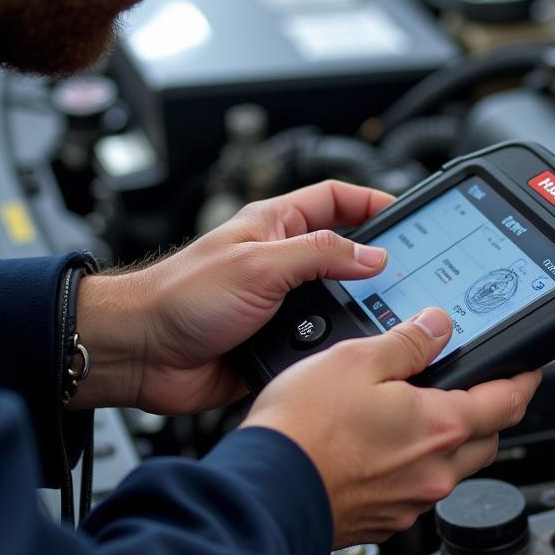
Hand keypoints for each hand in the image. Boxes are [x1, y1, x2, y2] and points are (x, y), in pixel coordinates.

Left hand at [71, 180, 394, 411]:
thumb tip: (372, 256)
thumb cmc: (180, 296)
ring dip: (358, 309)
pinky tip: (351, 352)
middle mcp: (280, 262)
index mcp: (275, 226)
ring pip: (337, 301)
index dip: (371, 201)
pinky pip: (320, 343)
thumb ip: (319, 255)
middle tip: (411, 271)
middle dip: (377, 261)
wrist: (142, 354)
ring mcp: (280, 303)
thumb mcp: (259, 264)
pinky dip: (337, 347)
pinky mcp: (278, 342)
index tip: (407, 213)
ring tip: (388, 315)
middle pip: (344, 252)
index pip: (334, 200)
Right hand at [242, 307, 542, 546]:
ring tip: (421, 412)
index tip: (530, 369)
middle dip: (491, 412)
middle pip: (487, 439)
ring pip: (452, 468)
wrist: (266, 492)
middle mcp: (434, 471)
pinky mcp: (384, 521)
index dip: (525, 380)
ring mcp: (410, 502)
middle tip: (480, 388)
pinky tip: (384, 448)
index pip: (508, 402)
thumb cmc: (304, 429)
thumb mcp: (357, 359)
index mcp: (440, 427)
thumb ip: (407, 342)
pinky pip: (418, 490)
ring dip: (451, 441)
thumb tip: (438, 326)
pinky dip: (415, 467)